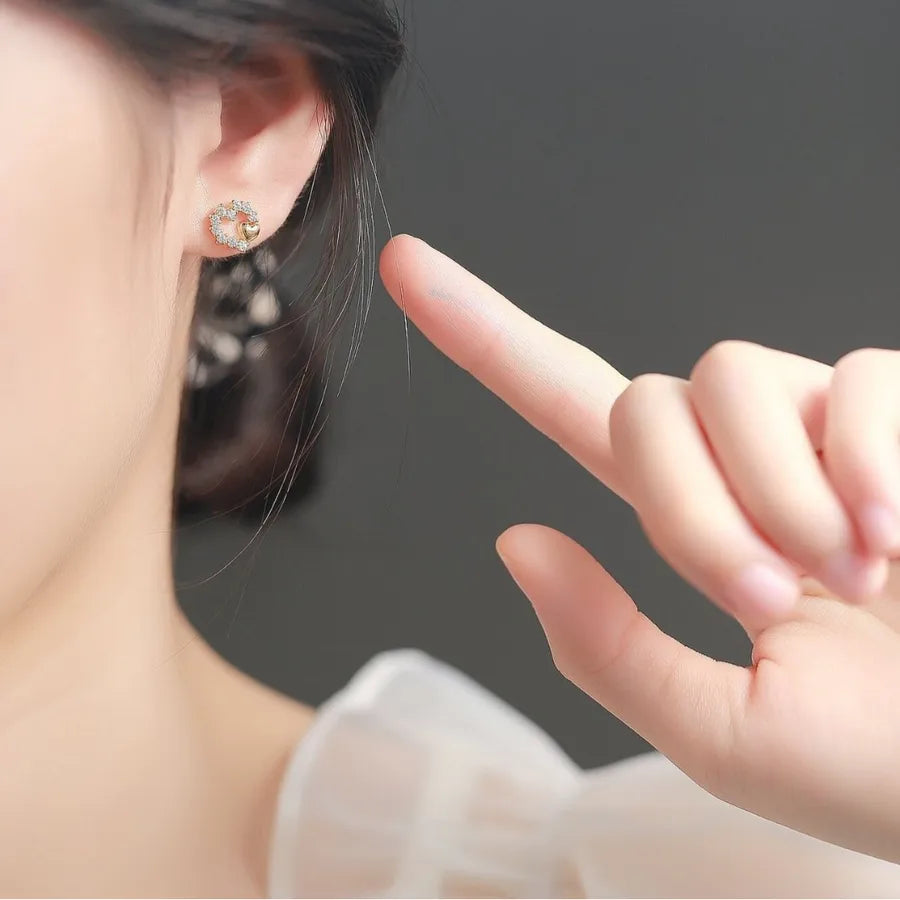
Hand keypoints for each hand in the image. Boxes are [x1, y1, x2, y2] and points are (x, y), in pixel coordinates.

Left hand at [379, 234, 899, 861]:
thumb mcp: (723, 735)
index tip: (402, 265)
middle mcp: (740, 458)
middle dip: (689, 510)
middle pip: (640, 403)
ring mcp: (822, 427)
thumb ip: (611, 648)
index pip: (564, 407)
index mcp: (688, 524)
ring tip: (851, 575)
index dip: (483, 336)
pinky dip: (868, 462)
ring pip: (728, 375)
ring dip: (775, 495)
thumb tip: (515, 540)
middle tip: (768, 602)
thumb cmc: (879, 770)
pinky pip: (853, 376)